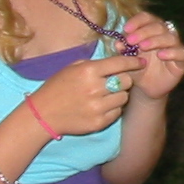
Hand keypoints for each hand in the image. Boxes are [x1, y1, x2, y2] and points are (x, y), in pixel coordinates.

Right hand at [29, 54, 146, 137]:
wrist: (42, 114)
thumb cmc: (57, 87)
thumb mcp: (73, 68)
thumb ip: (95, 64)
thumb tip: (118, 60)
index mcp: (88, 71)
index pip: (120, 64)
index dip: (133, 62)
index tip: (141, 62)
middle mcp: (95, 89)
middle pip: (126, 81)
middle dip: (124, 79)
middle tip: (116, 81)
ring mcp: (97, 107)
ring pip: (124, 97)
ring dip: (118, 94)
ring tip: (106, 94)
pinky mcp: (99, 122)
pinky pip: (117, 112)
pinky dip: (113, 108)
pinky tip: (101, 106)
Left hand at [123, 13, 183, 99]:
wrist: (146, 88)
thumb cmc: (137, 69)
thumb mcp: (127, 59)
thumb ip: (123, 50)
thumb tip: (118, 42)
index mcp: (150, 30)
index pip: (147, 18)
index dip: (137, 21)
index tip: (126, 29)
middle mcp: (164, 35)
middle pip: (158, 26)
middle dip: (143, 32)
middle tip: (131, 40)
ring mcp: (175, 47)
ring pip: (170, 37)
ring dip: (155, 40)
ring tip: (142, 47)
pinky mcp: (181, 60)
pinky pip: (180, 52)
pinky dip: (171, 52)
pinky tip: (160, 55)